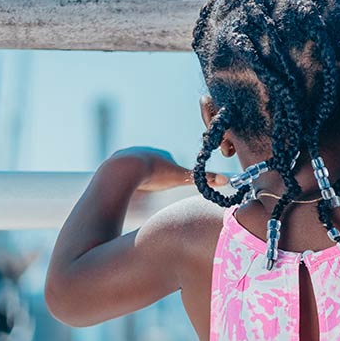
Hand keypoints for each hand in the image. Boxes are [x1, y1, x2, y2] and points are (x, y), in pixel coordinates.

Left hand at [106, 147, 226, 191]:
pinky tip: (125, 186)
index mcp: (161, 153)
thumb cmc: (155, 174)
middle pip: (153, 166)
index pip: (169, 165)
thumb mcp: (181, 177)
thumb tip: (225, 180)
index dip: (170, 177)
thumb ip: (202, 180)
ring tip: (138, 189)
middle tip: (153, 189)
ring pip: (136, 169)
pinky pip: (122, 171)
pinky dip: (125, 179)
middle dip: (154, 177)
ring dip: (138, 178)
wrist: (126, 169)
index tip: (167, 185)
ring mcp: (128, 154)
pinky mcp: (114, 161)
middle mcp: (145, 150)